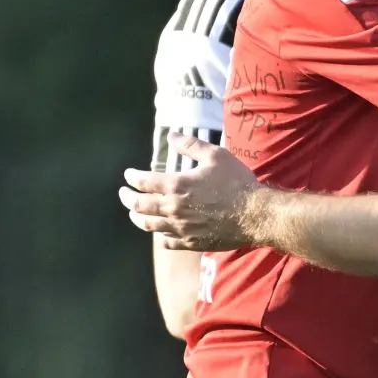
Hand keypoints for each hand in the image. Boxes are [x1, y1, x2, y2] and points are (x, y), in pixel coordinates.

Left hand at [119, 133, 260, 250]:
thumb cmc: (237, 182)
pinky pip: (167, 242)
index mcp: (177, 185)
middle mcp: (173, 208)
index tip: (128, 175)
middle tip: (123, 194)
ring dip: (137, 218)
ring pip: (149, 225)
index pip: (143, 181)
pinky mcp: (191, 242)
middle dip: (127, 198)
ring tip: (133, 214)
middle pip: (139, 206)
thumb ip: (191, 145)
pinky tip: (159, 233)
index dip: (132, 177)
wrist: (255, 214)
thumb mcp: (216, 156)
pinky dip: (159, 236)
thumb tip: (171, 136)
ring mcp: (181, 228)